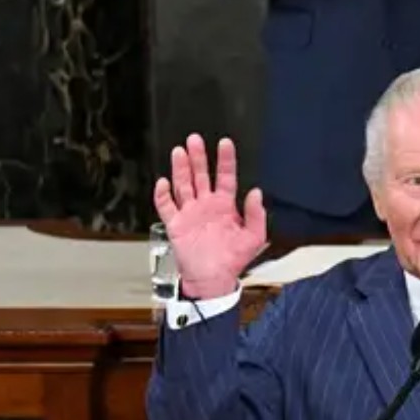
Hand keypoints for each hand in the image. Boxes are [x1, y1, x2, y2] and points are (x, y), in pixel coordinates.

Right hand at [152, 134, 268, 298]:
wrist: (213, 280)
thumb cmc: (232, 260)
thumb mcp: (254, 238)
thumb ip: (257, 215)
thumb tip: (256, 192)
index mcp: (225, 206)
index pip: (225, 177)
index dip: (225, 160)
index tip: (225, 143)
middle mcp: (206, 205)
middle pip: (201, 175)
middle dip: (198, 157)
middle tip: (195, 140)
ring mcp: (190, 213)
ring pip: (183, 185)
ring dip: (180, 169)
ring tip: (179, 152)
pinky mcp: (176, 225)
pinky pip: (166, 206)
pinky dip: (163, 195)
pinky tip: (163, 182)